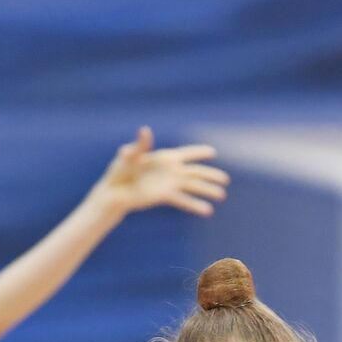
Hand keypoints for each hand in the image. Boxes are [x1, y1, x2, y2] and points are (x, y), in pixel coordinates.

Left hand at [87, 126, 228, 216]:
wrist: (115, 192)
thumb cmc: (120, 171)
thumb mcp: (130, 156)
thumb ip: (140, 145)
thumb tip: (145, 130)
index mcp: (165, 158)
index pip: (186, 154)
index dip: (199, 152)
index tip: (213, 152)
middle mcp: (171, 171)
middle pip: (195, 172)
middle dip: (210, 175)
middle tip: (225, 180)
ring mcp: (169, 184)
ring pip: (193, 187)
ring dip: (207, 190)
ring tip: (222, 195)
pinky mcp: (165, 196)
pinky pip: (183, 200)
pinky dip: (195, 205)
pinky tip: (207, 211)